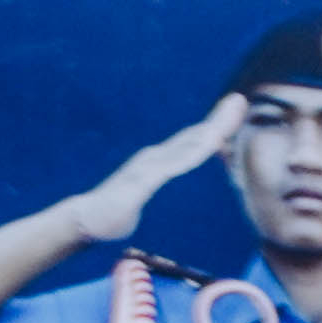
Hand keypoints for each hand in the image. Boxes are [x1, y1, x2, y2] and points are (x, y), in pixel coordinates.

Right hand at [75, 102, 241, 246]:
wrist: (82, 222)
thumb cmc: (109, 217)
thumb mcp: (140, 204)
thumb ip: (153, 196)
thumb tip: (158, 206)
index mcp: (157, 164)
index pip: (190, 143)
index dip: (213, 127)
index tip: (234, 114)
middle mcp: (154, 158)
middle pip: (192, 136)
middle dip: (218, 119)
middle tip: (239, 100)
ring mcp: (149, 167)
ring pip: (187, 145)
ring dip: (211, 129)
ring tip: (231, 113)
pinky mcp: (142, 180)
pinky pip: (174, 164)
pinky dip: (195, 152)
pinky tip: (212, 143)